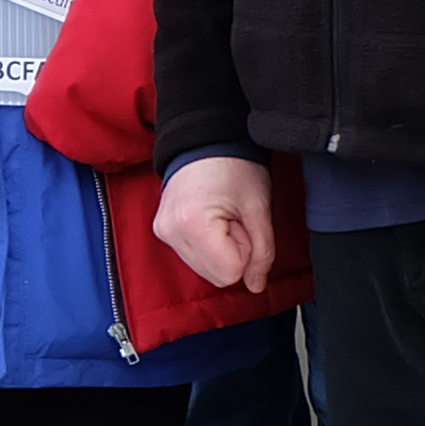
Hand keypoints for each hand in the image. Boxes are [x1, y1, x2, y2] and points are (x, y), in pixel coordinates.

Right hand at [152, 155, 276, 292]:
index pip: (229, 273)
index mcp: (193, 224)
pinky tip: (209, 219)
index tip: (242, 222)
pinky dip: (207, 245)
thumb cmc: (235, 165)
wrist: (206, 140)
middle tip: (234, 218)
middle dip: (232, 253)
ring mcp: (163, 231)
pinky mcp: (162, 230)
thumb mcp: (259, 208)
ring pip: (204, 270)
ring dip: (220, 250)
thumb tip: (256, 285)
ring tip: (222, 216)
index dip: (245, 251)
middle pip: (215, 276)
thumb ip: (263, 252)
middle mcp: (170, 231)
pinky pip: (192, 256)